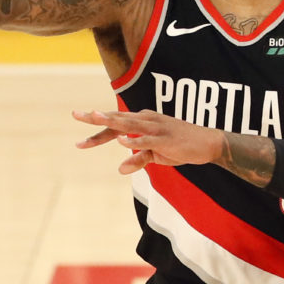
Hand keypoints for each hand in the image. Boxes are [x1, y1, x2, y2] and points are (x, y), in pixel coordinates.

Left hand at [72, 109, 222, 173]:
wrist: (208, 143)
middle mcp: (146, 120)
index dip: (97, 133)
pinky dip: (134, 140)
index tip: (79, 143)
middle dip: (95, 117)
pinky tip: (121, 140)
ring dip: (111, 120)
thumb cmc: (180, 146)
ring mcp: (155, 127)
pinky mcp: (165, 138)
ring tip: (94, 116)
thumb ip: (138, 159)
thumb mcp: (156, 155)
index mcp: (142, 122)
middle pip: (116, 118)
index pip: (115, 126)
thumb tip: (120, 169)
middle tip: (75, 114)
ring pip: (128, 123)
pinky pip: (147, 139)